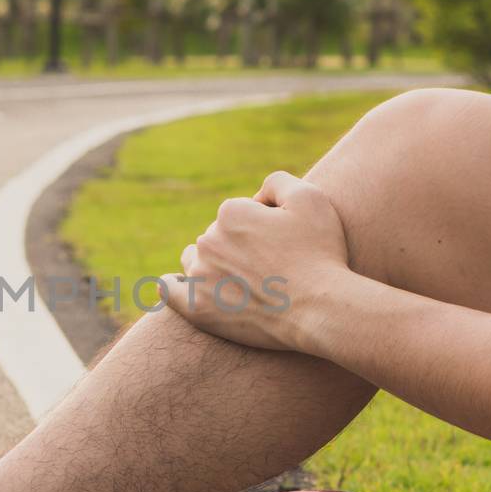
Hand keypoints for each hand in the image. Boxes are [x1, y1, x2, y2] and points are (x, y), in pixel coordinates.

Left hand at [160, 171, 348, 352]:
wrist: (319, 309)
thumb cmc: (319, 253)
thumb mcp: (310, 198)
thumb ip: (277, 182)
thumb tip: (257, 195)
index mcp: (230, 213)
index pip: (240, 213)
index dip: (264, 226)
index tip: (284, 244)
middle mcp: (208, 240)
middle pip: (218, 237)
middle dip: (238, 246)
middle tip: (270, 267)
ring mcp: (199, 276)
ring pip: (196, 261)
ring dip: (210, 265)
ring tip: (238, 282)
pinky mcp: (197, 308)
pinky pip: (170, 292)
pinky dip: (174, 288)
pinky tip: (178, 288)